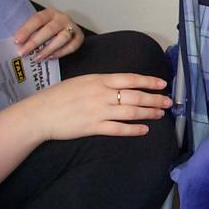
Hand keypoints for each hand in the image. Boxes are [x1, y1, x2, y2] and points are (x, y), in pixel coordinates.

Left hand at [14, 8, 84, 60]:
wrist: (65, 28)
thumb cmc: (47, 27)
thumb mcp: (38, 25)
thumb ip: (30, 32)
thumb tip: (17, 43)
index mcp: (49, 13)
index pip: (37, 19)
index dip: (27, 30)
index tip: (17, 41)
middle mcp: (62, 18)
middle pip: (49, 29)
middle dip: (35, 42)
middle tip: (23, 52)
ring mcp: (72, 27)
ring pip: (62, 38)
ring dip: (48, 49)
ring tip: (37, 58)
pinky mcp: (79, 37)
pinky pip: (72, 46)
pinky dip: (61, 52)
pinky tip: (51, 57)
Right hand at [24, 73, 171, 140]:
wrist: (40, 113)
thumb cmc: (60, 95)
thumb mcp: (83, 80)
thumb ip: (103, 82)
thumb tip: (122, 84)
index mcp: (100, 80)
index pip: (131, 78)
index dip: (149, 81)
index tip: (162, 84)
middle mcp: (102, 94)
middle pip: (135, 96)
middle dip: (155, 99)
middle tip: (168, 102)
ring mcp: (99, 111)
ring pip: (131, 112)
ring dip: (148, 113)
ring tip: (160, 114)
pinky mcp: (93, 127)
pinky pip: (118, 129)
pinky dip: (133, 129)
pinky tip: (144, 130)